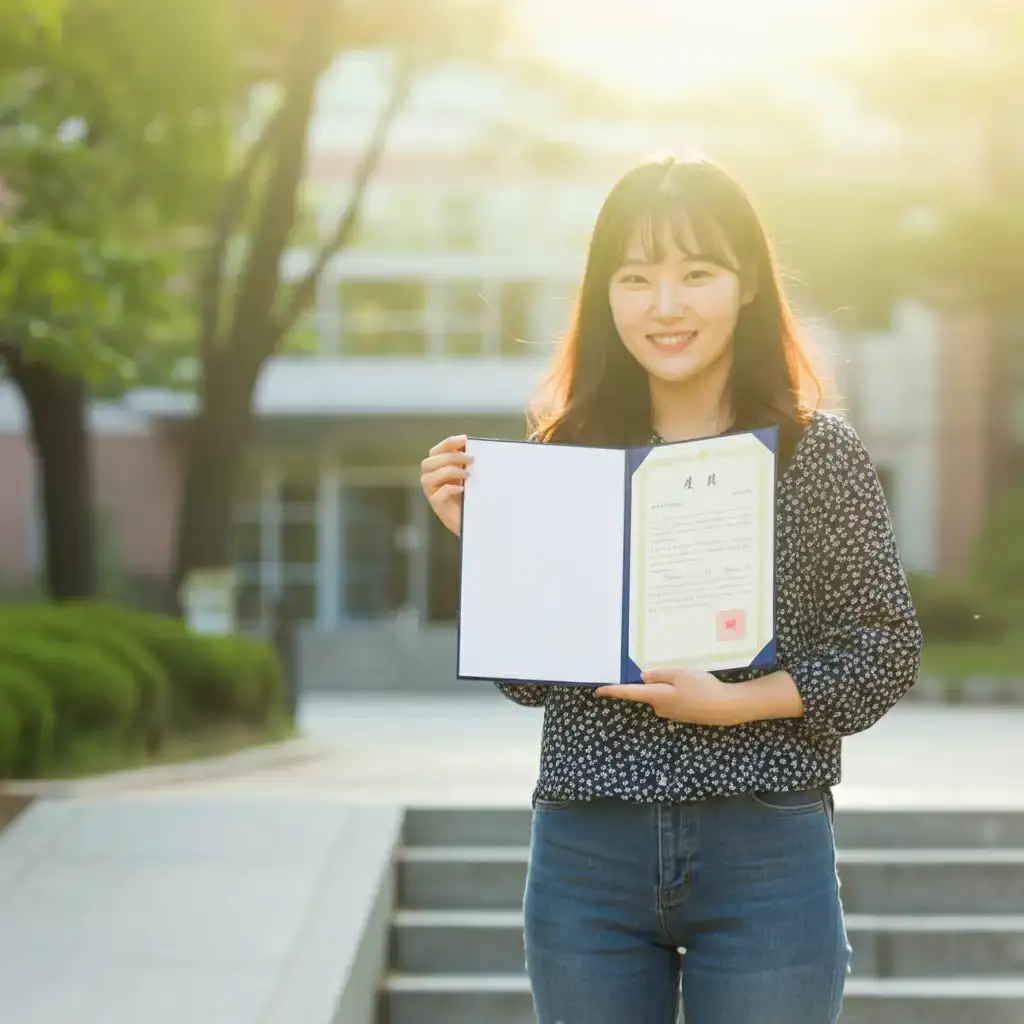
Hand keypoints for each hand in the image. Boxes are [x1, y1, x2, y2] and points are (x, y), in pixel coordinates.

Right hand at [420, 434, 472, 536]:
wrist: (474, 519)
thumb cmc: (470, 494)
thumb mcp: (469, 475)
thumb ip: (467, 462)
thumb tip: (474, 447)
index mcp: (437, 467)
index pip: (437, 450)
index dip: (449, 443)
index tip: (465, 439)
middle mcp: (430, 478)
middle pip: (430, 461)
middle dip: (451, 457)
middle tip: (470, 459)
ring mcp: (431, 492)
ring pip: (429, 477)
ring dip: (450, 472)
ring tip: (467, 475)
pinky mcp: (436, 505)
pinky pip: (437, 494)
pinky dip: (450, 489)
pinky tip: (462, 489)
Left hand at [594, 668, 739, 726]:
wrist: (725, 707)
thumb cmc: (702, 688)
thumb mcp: (680, 674)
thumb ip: (659, 675)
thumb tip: (642, 678)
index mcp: (657, 696)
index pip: (630, 693)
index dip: (614, 691)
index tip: (599, 691)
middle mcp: (660, 708)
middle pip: (649, 692)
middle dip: (657, 682)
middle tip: (678, 673)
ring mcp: (671, 713)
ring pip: (662, 695)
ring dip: (670, 686)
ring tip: (691, 680)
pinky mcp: (681, 715)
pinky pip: (672, 700)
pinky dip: (678, 693)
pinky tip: (694, 689)